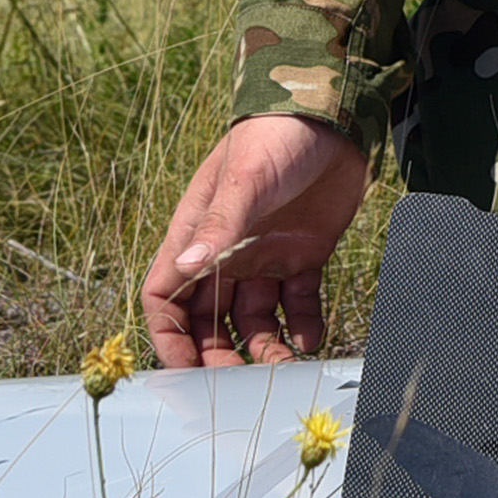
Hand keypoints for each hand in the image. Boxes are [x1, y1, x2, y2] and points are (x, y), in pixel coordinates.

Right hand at [140, 115, 372, 367]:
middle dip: (218, 356)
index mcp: (197, 235)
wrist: (332, 112)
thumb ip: (218, 226)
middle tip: (238, 385)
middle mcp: (227, 252)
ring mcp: (266, 255)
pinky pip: (299, 303)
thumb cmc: (275, 137)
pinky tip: (313, 337)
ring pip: (255, 319)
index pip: (164, 297)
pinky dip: (304, 325)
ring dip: (265, 347)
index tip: (184, 372)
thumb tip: (185, 270)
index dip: (168, 337)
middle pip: (209, 321)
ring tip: (285, 365)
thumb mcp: (244, 180)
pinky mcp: (306, 255)